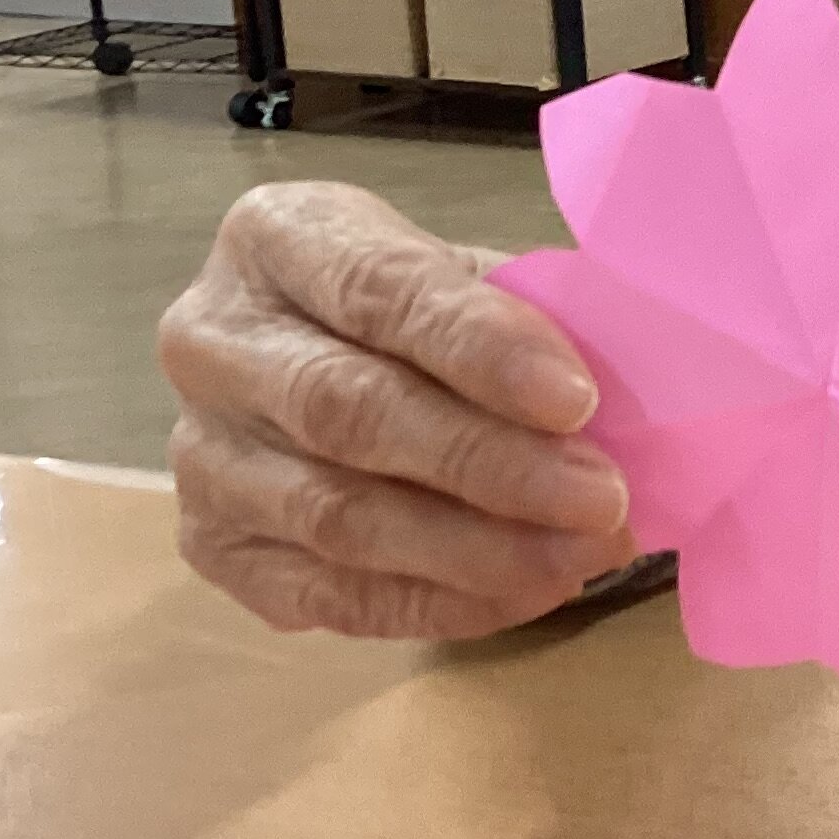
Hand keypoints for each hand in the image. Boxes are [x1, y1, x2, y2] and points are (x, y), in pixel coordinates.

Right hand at [158, 181, 634, 638]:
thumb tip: (639, 395)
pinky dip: (438, 602)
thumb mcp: (478, 279)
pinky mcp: (213, 547)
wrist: (337, 364)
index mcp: (278, 237)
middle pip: (346, 408)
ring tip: (581, 554)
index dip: (479, 347)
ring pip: (334, 514)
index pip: (378, 289)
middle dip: (488, 462)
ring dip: (474, 547)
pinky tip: (526, 593)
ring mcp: (199, 453)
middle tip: (599, 497)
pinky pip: (327, 594)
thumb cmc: (430, 312)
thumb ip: (537, 318)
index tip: (577, 398)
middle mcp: (212, 341)